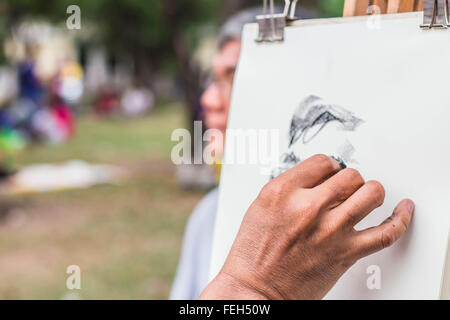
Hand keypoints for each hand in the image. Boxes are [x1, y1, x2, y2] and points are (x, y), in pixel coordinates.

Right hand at [200, 154, 413, 299]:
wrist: (256, 288)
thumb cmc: (253, 251)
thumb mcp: (262, 206)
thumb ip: (291, 187)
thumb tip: (319, 178)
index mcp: (283, 192)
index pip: (322, 162)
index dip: (330, 167)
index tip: (331, 174)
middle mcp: (308, 207)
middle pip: (349, 175)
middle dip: (349, 180)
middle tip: (344, 189)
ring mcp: (330, 230)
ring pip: (371, 193)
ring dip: (371, 192)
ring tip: (365, 197)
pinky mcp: (346, 253)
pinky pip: (385, 232)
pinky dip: (400, 219)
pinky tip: (403, 210)